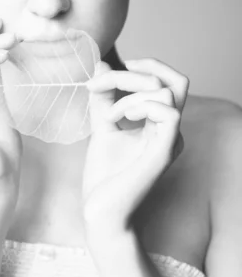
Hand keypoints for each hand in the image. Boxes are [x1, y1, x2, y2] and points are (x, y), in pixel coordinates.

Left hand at [81, 58, 188, 239]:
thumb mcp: (102, 126)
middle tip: (103, 83)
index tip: (106, 72)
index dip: (142, 66)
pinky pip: (168, 112)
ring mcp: (169, 141)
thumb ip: (103, 96)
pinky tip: (115, 122)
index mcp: (159, 124)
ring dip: (129, 94)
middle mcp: (170, 130)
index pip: (168, 81)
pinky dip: (137, 106)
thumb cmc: (104, 176)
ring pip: (167, 92)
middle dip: (137, 71)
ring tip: (107, 116)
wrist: (99, 213)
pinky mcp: (163, 153)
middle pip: (177, 80)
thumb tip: (102, 64)